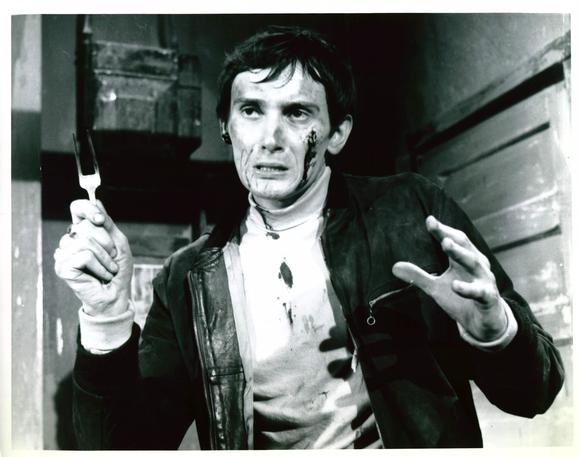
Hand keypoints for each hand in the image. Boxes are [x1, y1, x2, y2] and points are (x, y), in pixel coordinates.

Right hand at [54, 199, 133, 317]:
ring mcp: (63, 253)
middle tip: (112, 258)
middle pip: (86, 226)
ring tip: (108, 269)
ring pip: (86, 241)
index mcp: (82, 231)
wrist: (116, 296)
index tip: (100, 220)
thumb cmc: (117, 271)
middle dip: (107, 242)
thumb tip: (96, 201)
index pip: (77, 208)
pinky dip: (100, 266)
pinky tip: (101, 276)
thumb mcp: (119, 243)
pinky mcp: (62, 267)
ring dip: (106, 258)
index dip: (87, 209)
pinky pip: (85, 256)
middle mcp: (70, 240)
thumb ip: (107, 223)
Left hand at [392, 215, 506, 341]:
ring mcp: (484, 280)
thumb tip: (394, 266)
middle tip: (437, 229)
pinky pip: (479, 292)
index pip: (454, 240)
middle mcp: (477, 265)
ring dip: (460, 253)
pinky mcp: (488, 298)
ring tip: (446, 244)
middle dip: (451, 237)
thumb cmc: (461, 298)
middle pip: (464, 247)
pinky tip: (455, 285)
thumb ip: (417, 276)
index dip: (442, 231)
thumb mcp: (435, 287)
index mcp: (464, 259)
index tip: (429, 220)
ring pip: (474, 263)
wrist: (484, 323)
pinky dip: (468, 288)